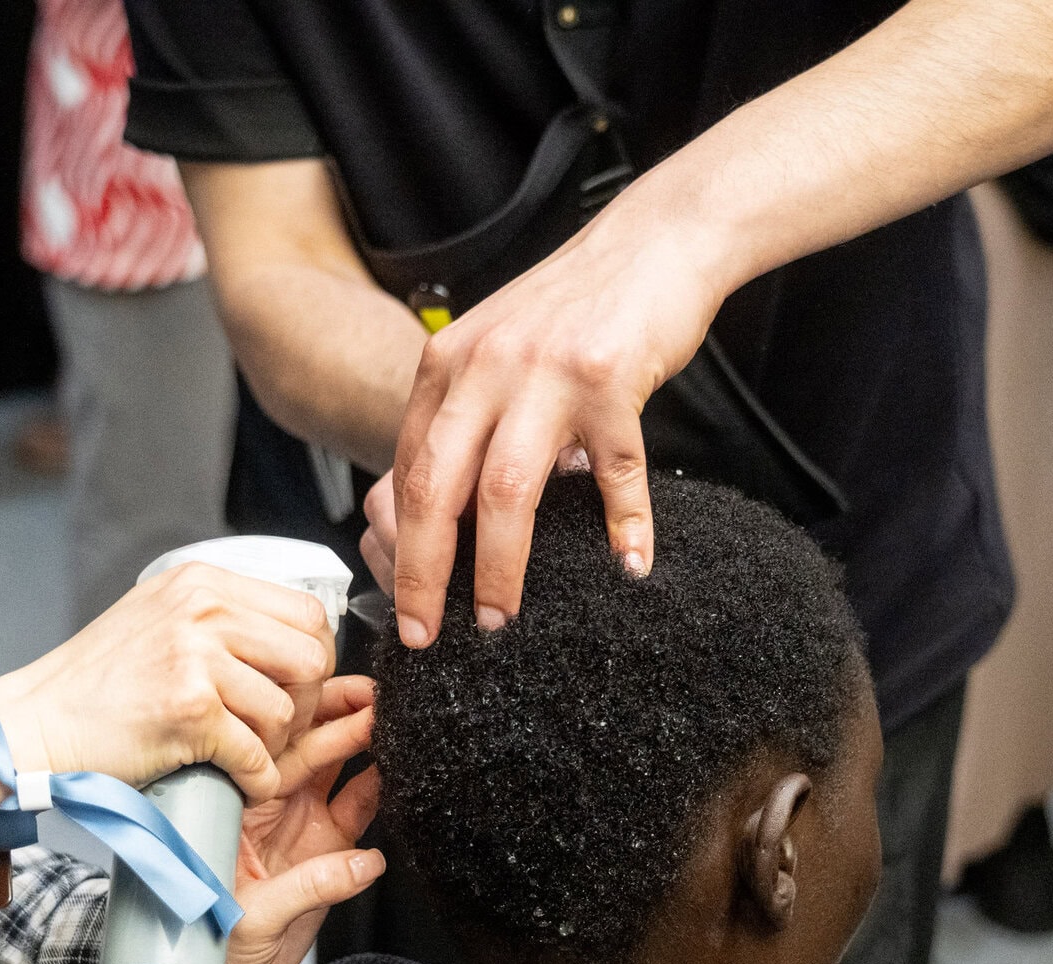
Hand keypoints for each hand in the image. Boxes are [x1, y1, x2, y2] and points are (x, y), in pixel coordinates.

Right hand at [0, 562, 336, 800]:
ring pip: (286, 711)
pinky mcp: (190, 710)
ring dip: (274, 746)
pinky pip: (256, 755)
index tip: (294, 688)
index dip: (314, 658)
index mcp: (203, 583)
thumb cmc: (97, 682)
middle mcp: (204, 609)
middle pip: (310, 658)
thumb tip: (294, 635)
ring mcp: (196, 657)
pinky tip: (239, 781)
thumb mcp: (160, 617)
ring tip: (244, 754)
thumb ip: (221, 617)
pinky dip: (256, 779)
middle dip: (304, 704)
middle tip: (277, 730)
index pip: (306, 613)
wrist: (35, 724)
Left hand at [165, 676, 383, 963]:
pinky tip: (403, 766)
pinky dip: (381, 786)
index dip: (302, 719)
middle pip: (308, 748)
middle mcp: (268, 806)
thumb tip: (367, 863)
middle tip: (379, 695)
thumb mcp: (253, 920)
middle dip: (343, 716)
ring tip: (396, 717)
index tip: (328, 697)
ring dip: (365, 742)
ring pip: (337, 769)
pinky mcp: (327, 848)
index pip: (269, 750)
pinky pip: (358, 806)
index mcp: (236, 808)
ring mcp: (299, 823)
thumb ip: (312, 888)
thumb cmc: (208, 950)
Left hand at [377, 198, 730, 645]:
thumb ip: (467, 415)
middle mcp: (485, 367)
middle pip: (438, 489)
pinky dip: (625, 525)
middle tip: (425, 633)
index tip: (403, 603)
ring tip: (502, 617)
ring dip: (502, 567)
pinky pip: (616, 472)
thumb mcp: (497, 350)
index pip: (406, 471)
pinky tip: (630, 565)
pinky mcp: (612, 378)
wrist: (651, 241)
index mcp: (447, 365)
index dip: (400, 546)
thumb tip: (447, 507)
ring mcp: (547, 373)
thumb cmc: (576, 307)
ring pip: (509, 491)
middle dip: (425, 573)